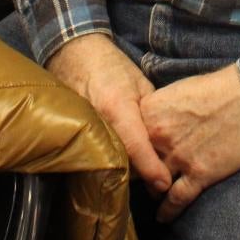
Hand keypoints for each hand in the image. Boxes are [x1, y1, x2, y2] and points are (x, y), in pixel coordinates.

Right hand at [46, 34, 172, 192]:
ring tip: (145, 173)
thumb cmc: (112, 66)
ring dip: (126, 170)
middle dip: (142, 174)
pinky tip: (123, 162)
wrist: (74, 55)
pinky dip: (110, 162)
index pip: (136, 146)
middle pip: (122, 161)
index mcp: (117, 108)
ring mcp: (82, 130)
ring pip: (108, 162)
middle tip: (162, 179)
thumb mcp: (140, 84)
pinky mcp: (74, 136)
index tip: (165, 184)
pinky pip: (95, 156)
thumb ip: (152, 113)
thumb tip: (166, 140)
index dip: (151, 168)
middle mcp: (98, 123)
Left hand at [140, 64, 239, 221]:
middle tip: (139, 178)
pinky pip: (176, 199)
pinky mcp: (200, 174)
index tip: (128, 156)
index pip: (126, 139)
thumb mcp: (176, 91)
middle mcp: (158, 138)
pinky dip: (168, 211)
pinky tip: (163, 218)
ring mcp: (178, 158)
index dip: (127, 149)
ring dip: (153, 191)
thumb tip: (149, 122)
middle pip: (137, 164)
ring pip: (154, 184)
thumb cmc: (216, 88)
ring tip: (152, 195)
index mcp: (150, 114)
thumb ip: (157, 110)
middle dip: (138, 172)